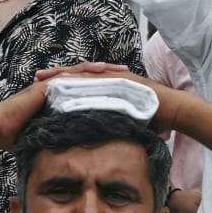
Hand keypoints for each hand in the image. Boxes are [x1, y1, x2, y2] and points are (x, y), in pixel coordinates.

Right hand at [0, 62, 135, 148]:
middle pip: (88, 76)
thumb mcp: (51, 134)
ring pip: (79, 73)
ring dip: (99, 70)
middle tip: (131, 73)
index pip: (89, 87)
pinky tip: (96, 75)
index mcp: (61, 96)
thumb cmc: (20, 135)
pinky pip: (65, 78)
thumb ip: (67, 135)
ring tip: (118, 70)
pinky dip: (81, 76)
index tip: (127, 87)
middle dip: (110, 74)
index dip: (108, 85)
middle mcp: (57, 86)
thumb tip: (86, 148)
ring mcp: (50, 85)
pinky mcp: (43, 87)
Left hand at [33, 62, 185, 134]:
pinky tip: (67, 82)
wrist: (176, 110)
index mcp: (111, 86)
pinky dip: (82, 79)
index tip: (43, 87)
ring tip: (45, 79)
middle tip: (35, 78)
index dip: (62, 83)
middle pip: (79, 74)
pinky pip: (99, 78)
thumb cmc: (156, 118)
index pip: (82, 82)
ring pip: (85, 73)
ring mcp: (118, 77)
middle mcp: (112, 78)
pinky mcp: (123, 80)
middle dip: (57, 76)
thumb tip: (105, 139)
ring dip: (64, 75)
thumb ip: (116, 124)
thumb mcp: (129, 120)